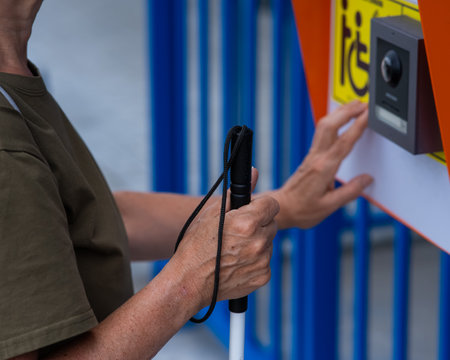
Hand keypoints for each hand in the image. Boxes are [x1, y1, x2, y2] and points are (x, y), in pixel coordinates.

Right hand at [170, 194, 278, 310]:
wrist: (189, 282)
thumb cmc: (195, 246)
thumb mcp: (211, 214)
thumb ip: (237, 194)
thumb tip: (254, 172)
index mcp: (248, 223)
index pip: (272, 204)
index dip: (261, 206)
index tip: (251, 211)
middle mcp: (259, 242)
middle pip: (271, 224)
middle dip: (259, 225)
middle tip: (238, 232)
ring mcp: (262, 261)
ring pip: (268, 243)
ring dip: (257, 243)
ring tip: (234, 250)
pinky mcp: (262, 277)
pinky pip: (265, 262)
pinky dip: (255, 262)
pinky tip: (236, 263)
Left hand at [271, 100, 372, 228]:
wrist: (282, 208)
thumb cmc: (302, 209)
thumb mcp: (329, 207)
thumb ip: (350, 192)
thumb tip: (367, 179)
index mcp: (323, 169)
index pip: (343, 142)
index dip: (357, 126)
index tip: (368, 114)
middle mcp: (317, 158)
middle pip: (330, 125)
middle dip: (347, 111)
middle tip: (364, 103)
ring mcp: (312, 155)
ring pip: (324, 126)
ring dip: (339, 113)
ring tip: (355, 105)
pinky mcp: (310, 157)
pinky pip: (322, 133)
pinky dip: (333, 121)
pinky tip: (340, 120)